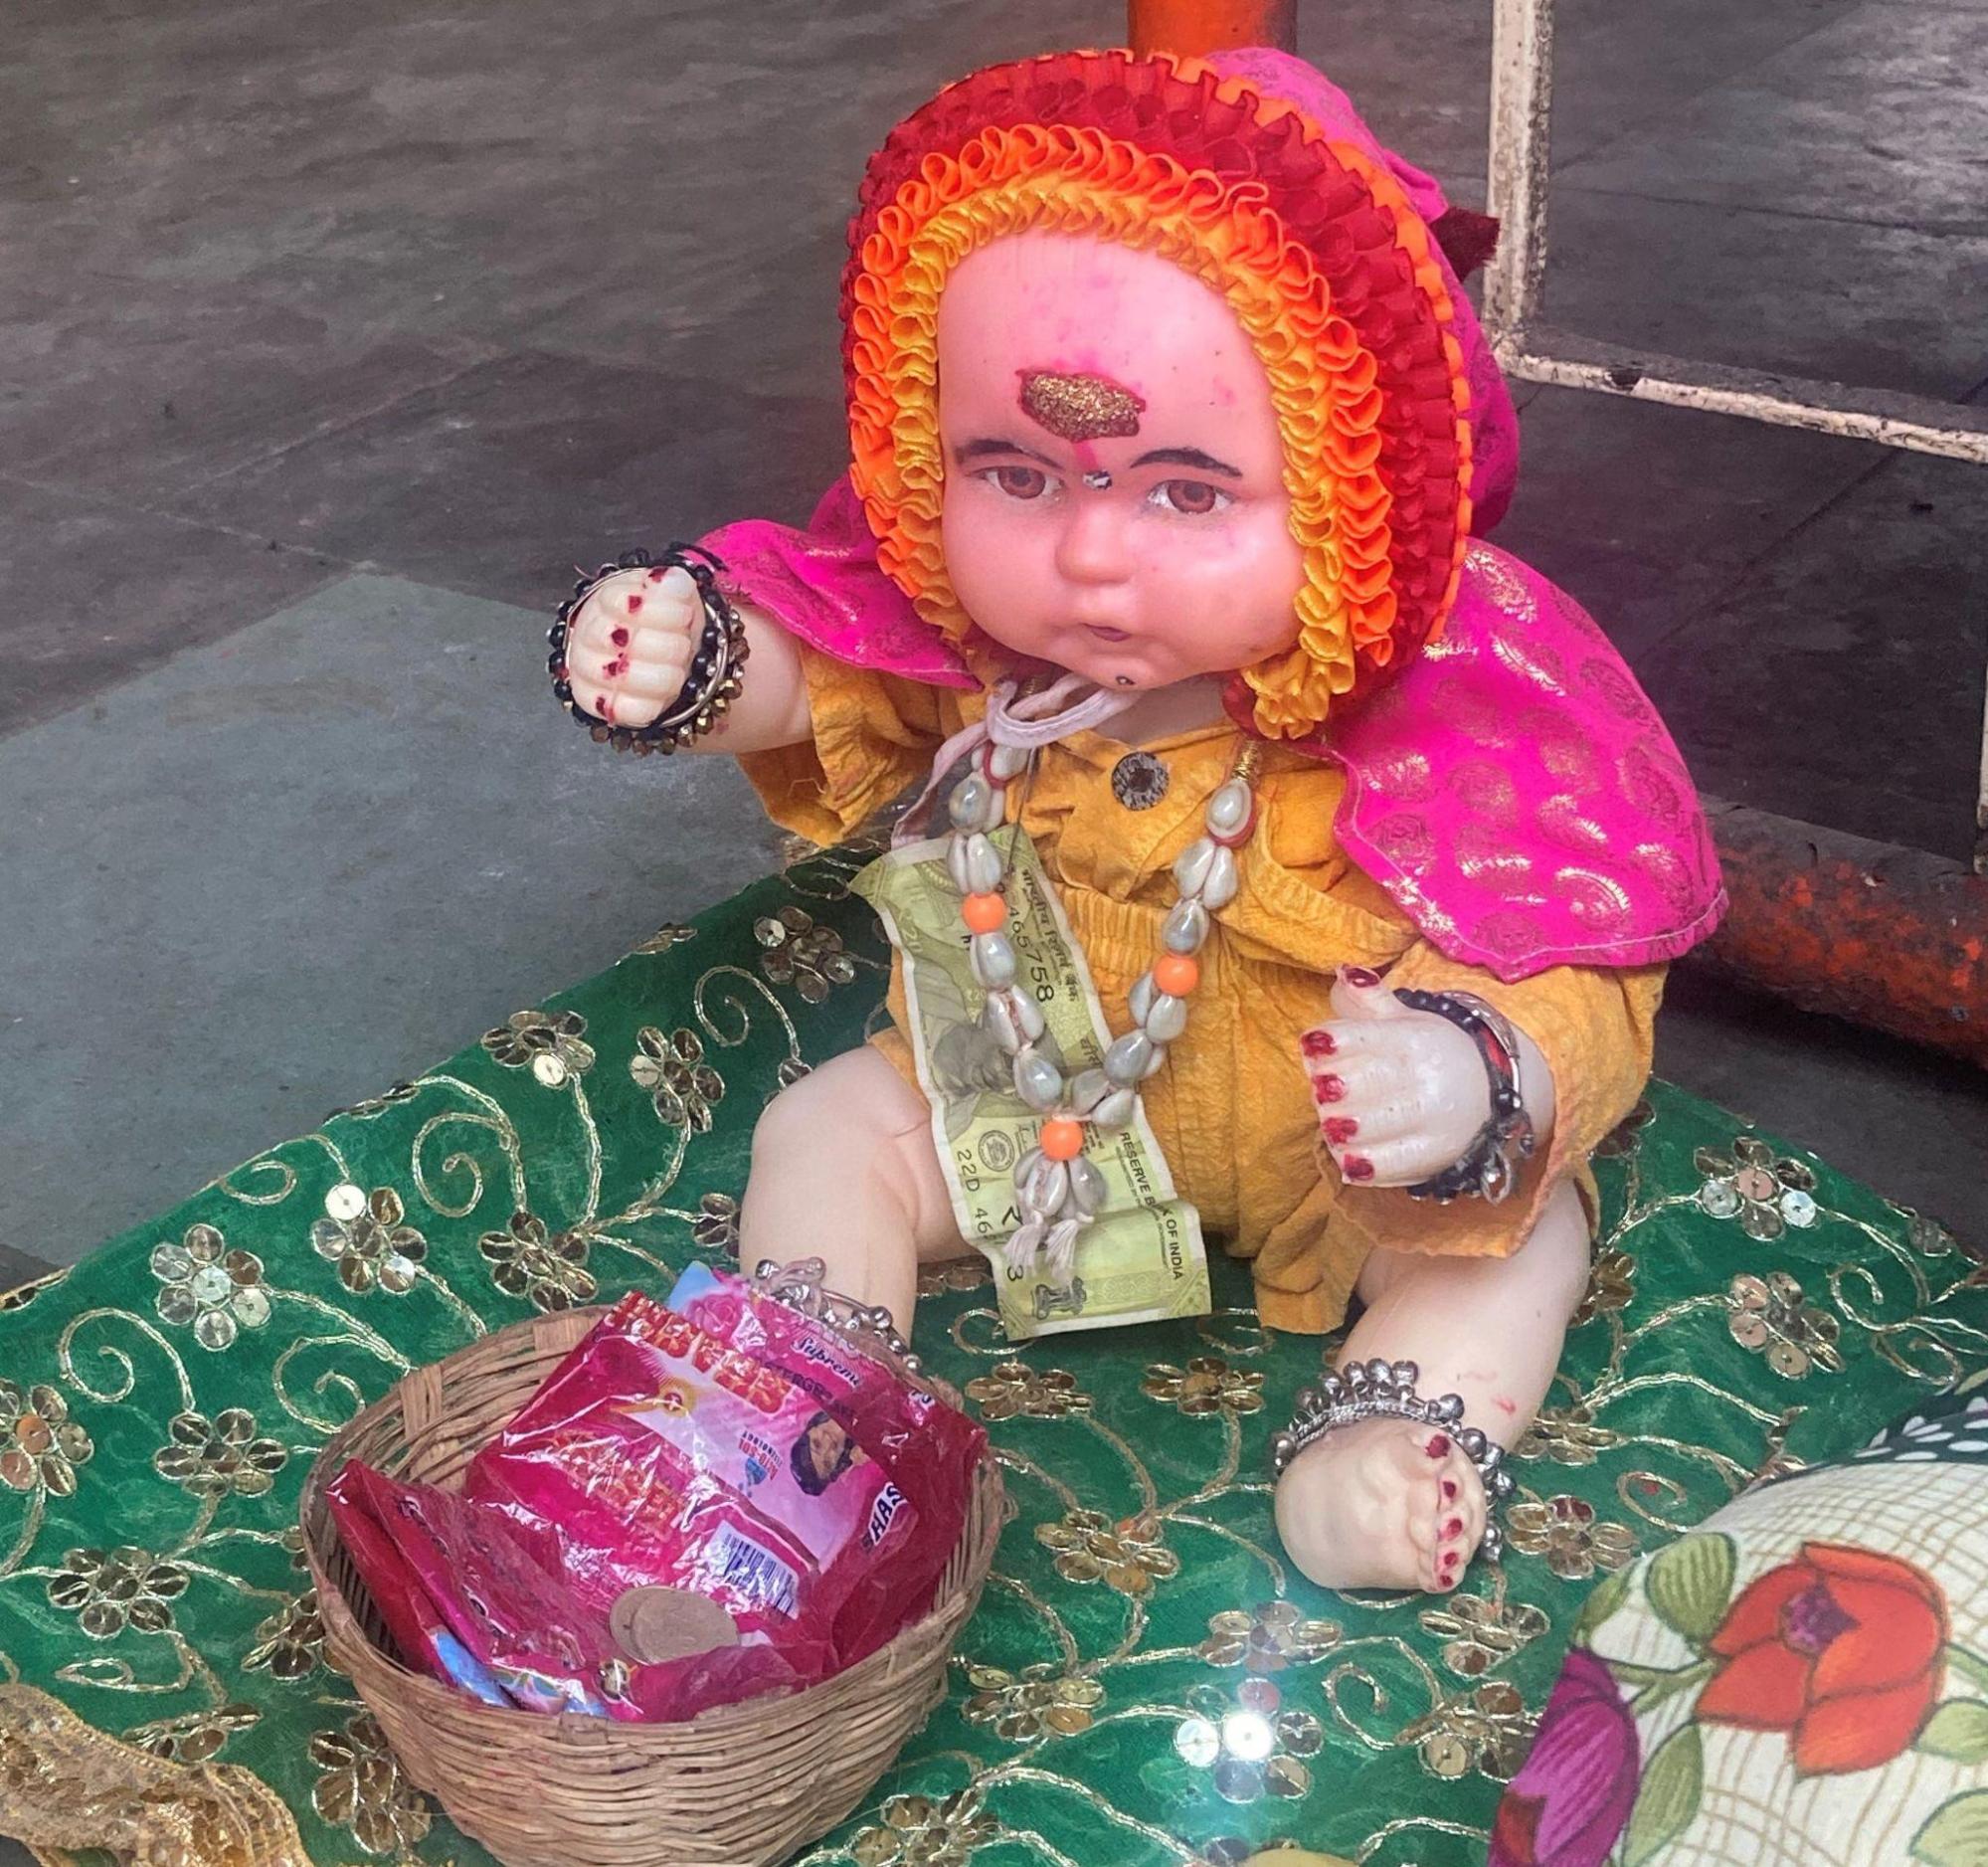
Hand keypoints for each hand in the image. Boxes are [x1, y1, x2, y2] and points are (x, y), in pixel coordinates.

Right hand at [561, 565, 702, 728]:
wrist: (656, 654)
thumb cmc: (662, 622)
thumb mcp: (673, 594)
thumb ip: (672, 584)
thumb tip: (670, 582)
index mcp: (605, 601)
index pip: (620, 600)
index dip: (659, 610)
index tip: (685, 614)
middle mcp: (588, 634)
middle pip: (619, 638)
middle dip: (666, 644)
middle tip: (683, 645)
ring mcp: (587, 671)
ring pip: (622, 676)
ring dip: (664, 675)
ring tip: (679, 669)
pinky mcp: (596, 704)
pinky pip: (622, 710)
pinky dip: (652, 704)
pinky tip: (666, 694)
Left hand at [1298, 967, 1492, 1187]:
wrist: (1493, 1090)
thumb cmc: (1432, 1053)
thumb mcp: (1407, 1017)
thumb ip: (1368, 999)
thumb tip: (1343, 973)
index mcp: (1413, 1036)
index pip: (1358, 1038)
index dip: (1327, 1044)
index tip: (1311, 1048)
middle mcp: (1424, 1075)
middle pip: (1353, 1085)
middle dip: (1327, 1088)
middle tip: (1322, 1090)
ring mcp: (1431, 1118)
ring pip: (1364, 1126)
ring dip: (1336, 1127)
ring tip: (1333, 1123)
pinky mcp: (1434, 1156)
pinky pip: (1387, 1165)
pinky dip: (1360, 1163)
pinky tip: (1349, 1156)